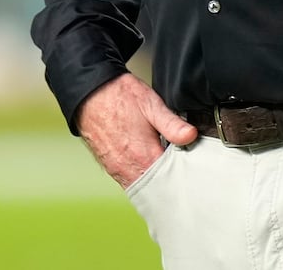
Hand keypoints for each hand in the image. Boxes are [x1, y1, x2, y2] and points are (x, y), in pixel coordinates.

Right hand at [74, 73, 198, 187]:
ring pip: (143, 188)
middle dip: (171, 184)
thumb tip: (191, 136)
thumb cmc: (119, 96)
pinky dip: (142, 180)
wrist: (89, 93)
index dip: (184, 176)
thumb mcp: (151, 104)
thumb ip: (172, 124)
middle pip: (157, 189)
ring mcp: (118, 170)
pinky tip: (150, 168)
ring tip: (168, 171)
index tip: (193, 170)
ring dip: (156, 183)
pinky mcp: (110, 167)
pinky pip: (130, 182)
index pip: (171, 179)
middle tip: (183, 174)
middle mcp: (129, 168)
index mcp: (144, 155)